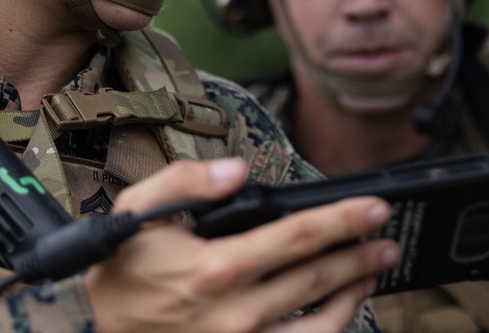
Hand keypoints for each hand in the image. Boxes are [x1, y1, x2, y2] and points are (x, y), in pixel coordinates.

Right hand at [84, 158, 399, 332]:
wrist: (101, 328)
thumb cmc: (124, 270)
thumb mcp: (138, 211)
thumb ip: (187, 181)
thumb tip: (238, 172)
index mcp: (216, 268)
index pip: (298, 237)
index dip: (343, 219)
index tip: (374, 208)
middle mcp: (237, 313)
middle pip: (318, 278)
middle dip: (361, 255)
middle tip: (386, 238)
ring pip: (321, 324)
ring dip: (354, 295)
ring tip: (373, 273)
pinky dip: (329, 330)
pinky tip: (340, 310)